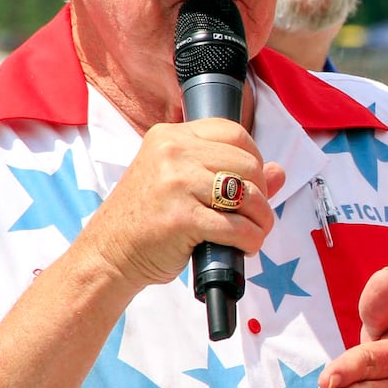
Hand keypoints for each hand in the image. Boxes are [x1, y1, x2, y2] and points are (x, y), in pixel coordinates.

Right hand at [73, 118, 285, 294]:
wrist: (107, 254)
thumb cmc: (146, 220)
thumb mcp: (180, 183)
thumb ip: (227, 171)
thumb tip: (279, 172)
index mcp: (171, 136)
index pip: (234, 132)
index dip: (255, 159)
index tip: (253, 183)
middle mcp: (172, 152)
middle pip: (247, 164)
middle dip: (262, 194)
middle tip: (256, 215)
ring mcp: (175, 183)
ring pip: (247, 195)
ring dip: (261, 220)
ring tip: (255, 232)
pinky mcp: (180, 218)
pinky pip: (236, 227)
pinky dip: (250, 241)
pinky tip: (245, 247)